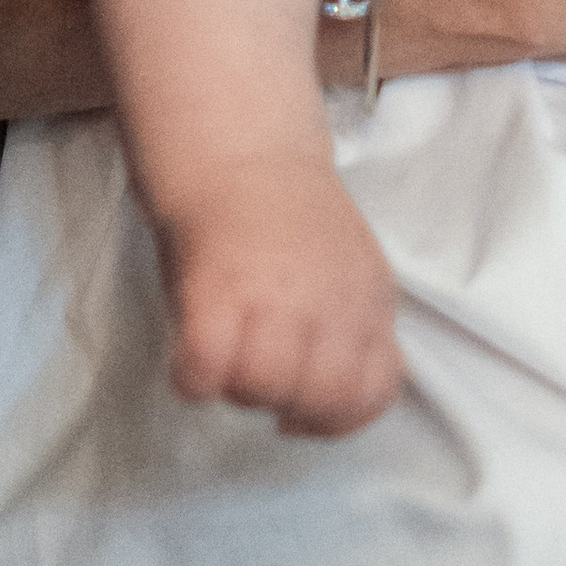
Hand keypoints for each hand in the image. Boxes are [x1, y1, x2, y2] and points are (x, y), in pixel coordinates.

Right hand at [155, 151, 404, 438]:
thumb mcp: (342, 269)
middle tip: (260, 376)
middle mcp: (332, 301)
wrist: (239, 148)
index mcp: (368, 297)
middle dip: (287, 405)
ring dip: (241, 389)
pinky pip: (208, 368)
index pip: (375, 390)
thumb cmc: (280, 215)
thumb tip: (318, 386)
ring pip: (268, 387)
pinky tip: (190, 364)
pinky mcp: (217, 291)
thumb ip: (343, 326)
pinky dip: (195, 378)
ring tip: (227, 361)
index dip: (336, 417)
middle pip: (322, 397)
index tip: (301, 412)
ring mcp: (277, 296)